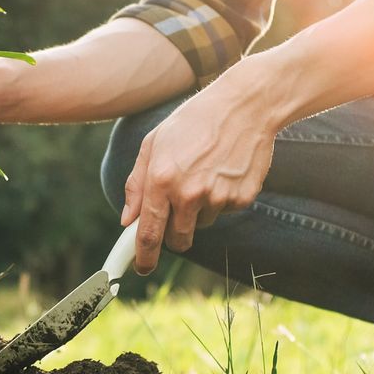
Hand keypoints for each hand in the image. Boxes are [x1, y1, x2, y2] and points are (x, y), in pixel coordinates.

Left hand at [121, 85, 276, 273]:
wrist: (245, 105)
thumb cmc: (192, 122)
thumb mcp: (153, 144)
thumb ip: (136, 184)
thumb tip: (128, 220)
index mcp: (161, 179)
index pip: (148, 233)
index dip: (144, 257)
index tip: (141, 268)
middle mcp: (188, 193)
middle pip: (177, 240)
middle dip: (173, 238)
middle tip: (175, 216)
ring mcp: (217, 197)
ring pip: (202, 223)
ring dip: (198, 210)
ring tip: (203, 174)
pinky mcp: (241, 198)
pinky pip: (224, 211)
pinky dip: (221, 198)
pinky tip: (223, 171)